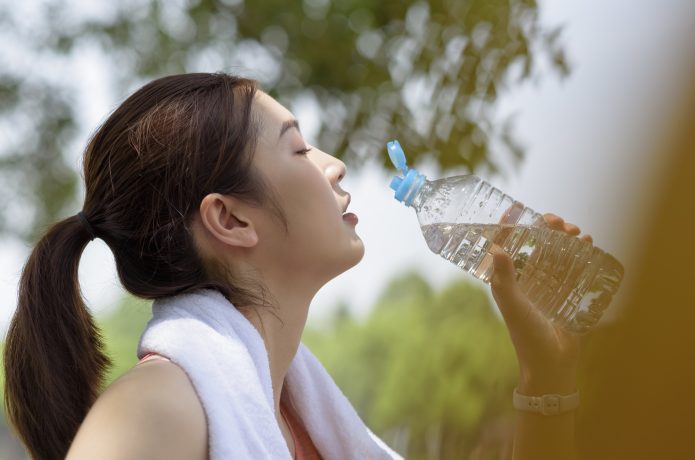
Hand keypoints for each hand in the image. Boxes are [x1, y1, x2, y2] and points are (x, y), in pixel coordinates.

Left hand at [490, 213, 592, 392]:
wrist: (551, 363)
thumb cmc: (526, 335)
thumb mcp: (512, 304)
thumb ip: (504, 278)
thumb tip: (496, 247)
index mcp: (509, 279)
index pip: (508, 244)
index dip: (511, 225)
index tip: (518, 207)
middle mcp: (527, 278)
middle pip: (536, 243)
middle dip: (547, 227)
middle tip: (558, 221)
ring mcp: (548, 284)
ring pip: (556, 251)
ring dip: (565, 237)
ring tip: (576, 231)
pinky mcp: (567, 293)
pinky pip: (573, 266)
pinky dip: (581, 251)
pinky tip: (588, 241)